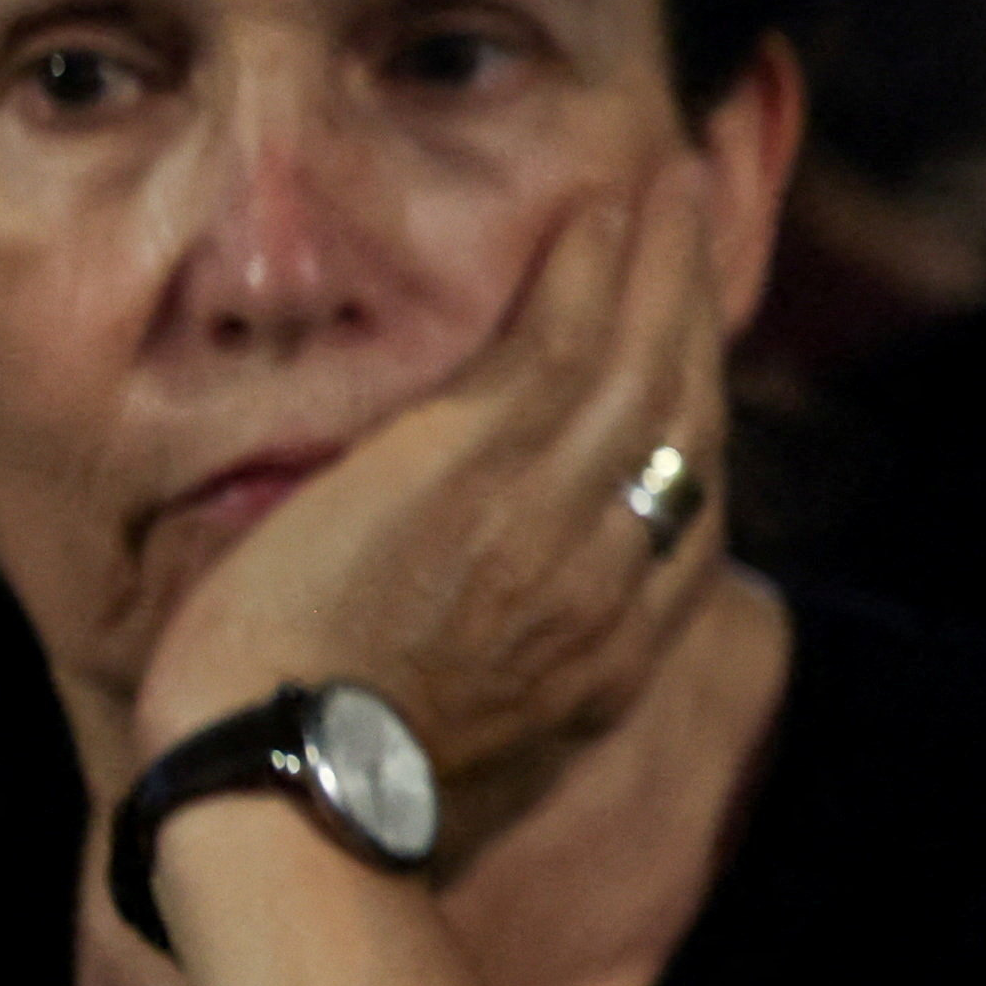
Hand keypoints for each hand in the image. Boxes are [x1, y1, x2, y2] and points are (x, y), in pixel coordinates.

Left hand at [130, 154, 730, 850]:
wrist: (283, 794)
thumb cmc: (329, 798)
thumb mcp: (460, 762)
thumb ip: (498, 692)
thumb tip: (476, 673)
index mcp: (611, 658)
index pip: (686, 516)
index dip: (694, 421)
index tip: (689, 363)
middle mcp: (612, 577)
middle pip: (684, 419)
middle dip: (699, 315)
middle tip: (702, 229)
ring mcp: (554, 513)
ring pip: (643, 361)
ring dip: (665, 262)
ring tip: (673, 186)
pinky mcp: (477, 460)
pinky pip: (567, 337)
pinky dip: (599, 265)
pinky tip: (603, 208)